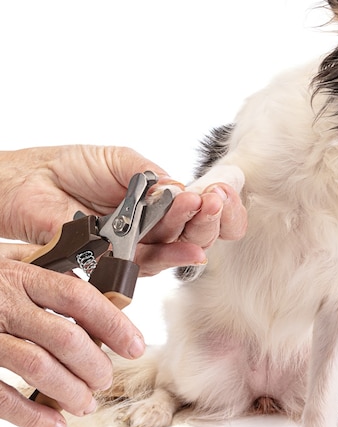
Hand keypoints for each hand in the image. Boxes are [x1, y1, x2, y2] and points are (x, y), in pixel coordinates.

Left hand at [0, 145, 246, 275]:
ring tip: (202, 212)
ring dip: (193, 234)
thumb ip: (152, 177)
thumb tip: (182, 190)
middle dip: (208, 220)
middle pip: (192, 233)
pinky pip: (146, 266)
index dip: (214, 204)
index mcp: (156, 200)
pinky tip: (191, 249)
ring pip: (175, 251)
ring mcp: (134, 246)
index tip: (221, 193)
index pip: (195, 207)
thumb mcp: (121, 160)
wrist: (26, 182)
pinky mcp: (113, 264)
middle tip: (213, 202)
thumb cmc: (69, 166)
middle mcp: (150, 227)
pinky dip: (170, 257)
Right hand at [0, 249, 145, 426]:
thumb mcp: (10, 263)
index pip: (79, 297)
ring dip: (69, 390)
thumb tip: (96, 287)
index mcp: (21, 276)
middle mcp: (3, 302)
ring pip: (36, 367)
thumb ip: (46, 273)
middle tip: (105, 378)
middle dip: (93, 363)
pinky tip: (53, 424)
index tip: (134, 344)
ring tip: (86, 401)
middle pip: (63, 336)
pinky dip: (31, 414)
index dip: (113, 322)